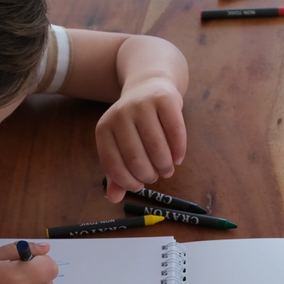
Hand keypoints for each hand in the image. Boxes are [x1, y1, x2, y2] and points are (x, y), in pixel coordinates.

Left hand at [96, 77, 186, 202]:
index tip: (139, 186)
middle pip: (136, 158)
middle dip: (149, 175)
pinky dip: (179, 150)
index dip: (128, 182)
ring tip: (167, 169)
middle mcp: (120, 115)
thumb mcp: (120, 144)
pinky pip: (175, 132)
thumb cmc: (134, 124)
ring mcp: (142, 105)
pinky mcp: (164, 99)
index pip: (114, 165)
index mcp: (104, 129)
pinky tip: (178, 158)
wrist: (148, 85)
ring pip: (157, 148)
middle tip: (156, 177)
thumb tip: (114, 199)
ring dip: (165, 166)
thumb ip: (117, 172)